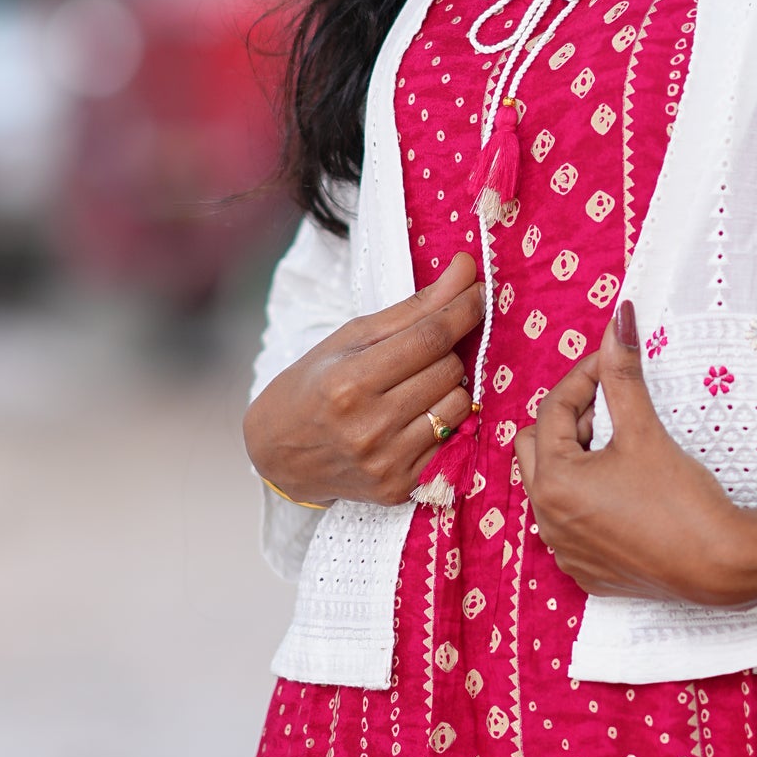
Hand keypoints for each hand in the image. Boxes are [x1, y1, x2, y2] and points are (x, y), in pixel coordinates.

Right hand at [244, 251, 484, 506]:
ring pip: (457, 405)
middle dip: (445, 350)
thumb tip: (466, 268)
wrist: (279, 454)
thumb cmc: (314, 384)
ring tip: (416, 385)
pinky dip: (442, 421)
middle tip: (422, 351)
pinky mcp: (399, 488)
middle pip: (448, 369)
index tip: (478, 290)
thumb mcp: (352, 337)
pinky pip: (451, 441)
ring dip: (447, 386)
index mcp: (349, 383)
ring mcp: (386, 462)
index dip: (462, 309)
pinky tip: (415, 415)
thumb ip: (414, 306)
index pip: (429, 338)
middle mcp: (369, 427)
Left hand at [513, 299, 756, 606]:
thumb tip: (619, 319)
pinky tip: (626, 490)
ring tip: (619, 447)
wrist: (720, 565)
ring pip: (552, 485)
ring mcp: (564, 550)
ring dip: (577, 458)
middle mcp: (547, 519)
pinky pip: (570, 522)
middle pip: (536, 446)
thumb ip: (622, 374)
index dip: (584, 378)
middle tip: (611, 411)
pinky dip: (588, 498)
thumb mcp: (644, 430)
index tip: (614, 363)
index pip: (553, 409)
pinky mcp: (586, 570)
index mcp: (554, 482)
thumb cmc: (680, 499)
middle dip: (569, 420)